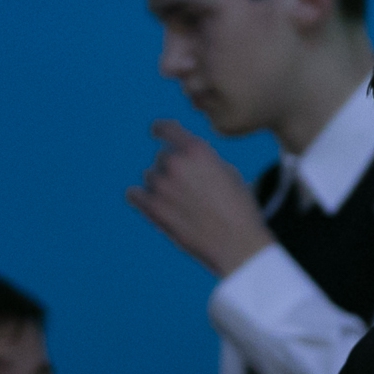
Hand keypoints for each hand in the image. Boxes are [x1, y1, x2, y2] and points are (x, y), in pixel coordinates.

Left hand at [126, 119, 276, 276]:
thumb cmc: (239, 210)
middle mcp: (176, 163)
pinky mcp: (154, 209)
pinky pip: (134, 195)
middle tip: (187, 189)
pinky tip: (142, 200)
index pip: (167, 129)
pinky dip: (138, 196)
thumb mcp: (228, 173)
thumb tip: (186, 160)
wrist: (238, 244)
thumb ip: (203, 161)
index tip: (155, 132)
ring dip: (160, 186)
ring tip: (180, 204)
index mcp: (197, 150)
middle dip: (171, 169)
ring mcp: (162, 186)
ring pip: (150, 177)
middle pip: (161, 158)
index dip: (160, 130)